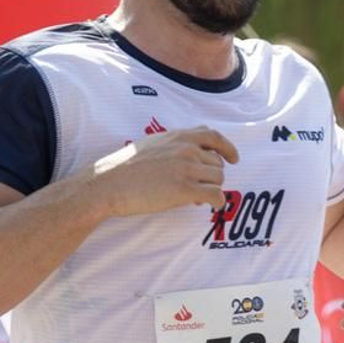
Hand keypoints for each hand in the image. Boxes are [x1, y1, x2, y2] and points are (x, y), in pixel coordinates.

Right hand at [90, 126, 240, 216]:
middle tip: (197, 188)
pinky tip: (208, 206)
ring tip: (194, 197)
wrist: (109, 183)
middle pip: (218, 164)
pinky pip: (216, 196)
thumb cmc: (126, 167)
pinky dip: (217, 202)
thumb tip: (194, 157)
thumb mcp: (153, 144)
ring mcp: (187, 169)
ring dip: (211, 189)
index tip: (234, 158)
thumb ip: (175, 144)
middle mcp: (187, 149)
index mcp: (180, 136)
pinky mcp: (185, 189)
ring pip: (218, 180)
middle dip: (211, 177)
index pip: (214, 137)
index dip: (228, 148)